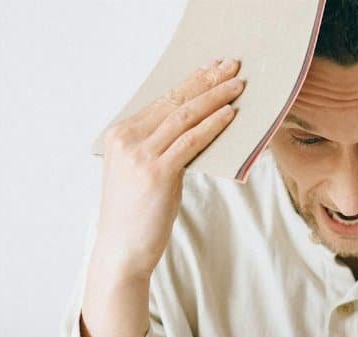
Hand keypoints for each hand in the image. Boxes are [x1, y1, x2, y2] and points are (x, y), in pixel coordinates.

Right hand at [93, 58, 244, 281]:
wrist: (122, 249)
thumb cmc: (135, 213)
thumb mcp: (140, 172)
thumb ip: (158, 147)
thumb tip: (194, 127)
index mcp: (120, 134)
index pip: (161, 100)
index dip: (189, 81)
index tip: (211, 67)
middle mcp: (127, 139)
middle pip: (175, 102)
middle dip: (206, 81)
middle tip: (232, 66)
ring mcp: (140, 155)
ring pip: (185, 117)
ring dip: (215, 98)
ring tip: (238, 85)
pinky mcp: (157, 173)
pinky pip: (191, 142)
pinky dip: (213, 126)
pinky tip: (230, 115)